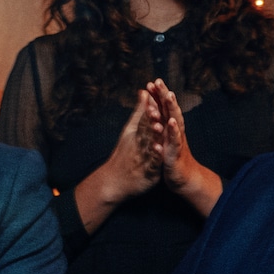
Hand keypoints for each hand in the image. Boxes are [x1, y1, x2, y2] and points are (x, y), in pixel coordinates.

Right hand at [74, 93, 162, 232]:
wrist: (114, 181)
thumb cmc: (125, 154)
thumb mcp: (130, 130)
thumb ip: (139, 111)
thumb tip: (144, 91)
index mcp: (137, 133)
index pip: (144, 117)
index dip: (149, 105)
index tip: (153, 92)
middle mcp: (139, 143)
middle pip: (145, 129)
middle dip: (151, 117)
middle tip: (155, 106)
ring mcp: (143, 157)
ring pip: (149, 145)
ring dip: (153, 136)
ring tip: (158, 126)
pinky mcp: (148, 171)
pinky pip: (152, 163)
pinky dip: (154, 157)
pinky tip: (158, 151)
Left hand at [148, 80, 221, 216]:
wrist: (184, 177)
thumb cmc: (173, 155)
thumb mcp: (166, 135)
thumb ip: (162, 118)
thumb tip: (157, 104)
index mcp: (171, 127)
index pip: (166, 108)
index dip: (160, 95)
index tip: (153, 81)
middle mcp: (175, 133)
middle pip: (172, 112)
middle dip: (166, 99)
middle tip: (161, 84)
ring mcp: (176, 144)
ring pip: (173, 128)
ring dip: (170, 116)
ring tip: (167, 104)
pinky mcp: (174, 157)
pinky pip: (171, 147)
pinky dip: (168, 140)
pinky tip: (164, 134)